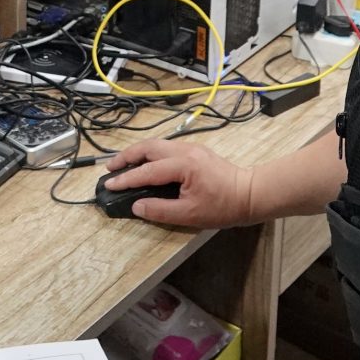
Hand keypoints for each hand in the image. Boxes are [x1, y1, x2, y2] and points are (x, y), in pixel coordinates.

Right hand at [105, 139, 255, 228]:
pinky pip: (166, 147)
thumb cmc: (222, 207)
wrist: (250, 194)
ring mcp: (190, 147)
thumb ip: (159, 210)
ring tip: (123, 165)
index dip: (126, 179)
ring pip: (157, 144)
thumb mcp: (189, 215)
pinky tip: (146, 164)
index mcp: (182, 165)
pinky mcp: (195, 150)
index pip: (146, 171)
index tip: (109, 184)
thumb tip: (136, 206)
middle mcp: (184, 150)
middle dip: (126, 156)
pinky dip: (151, 154)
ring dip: (138, 153)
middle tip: (110, 168)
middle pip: (147, 147)